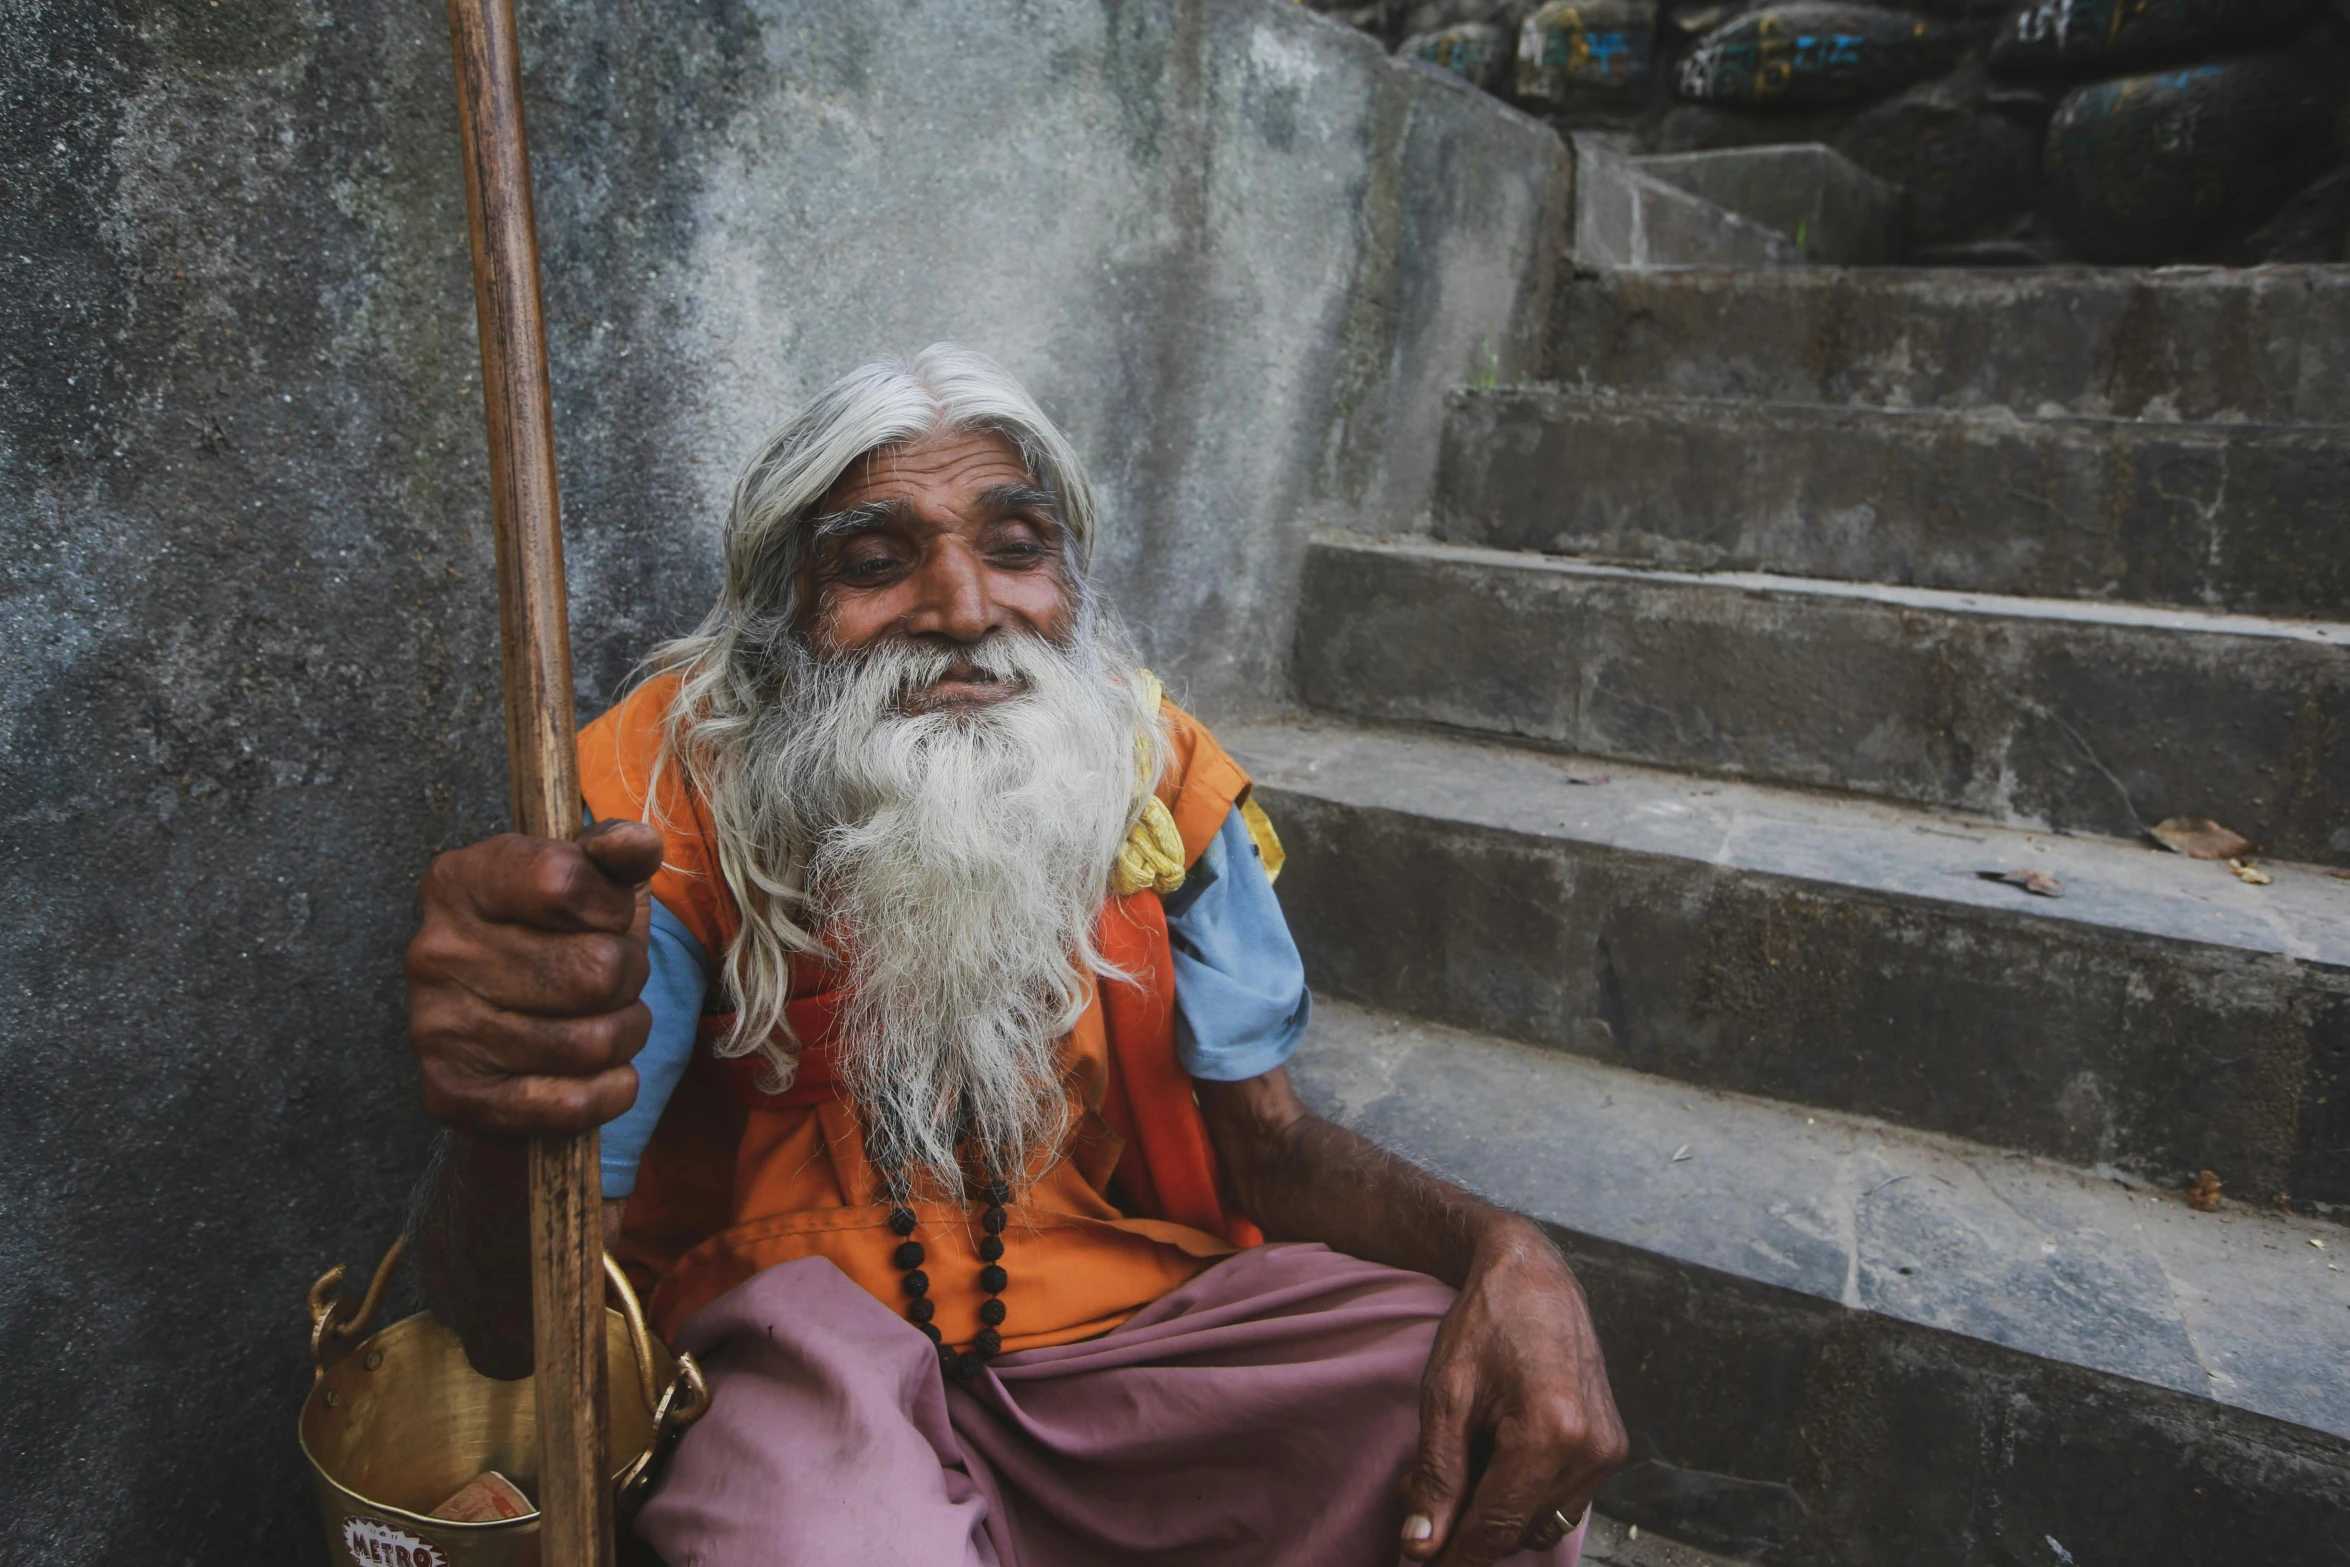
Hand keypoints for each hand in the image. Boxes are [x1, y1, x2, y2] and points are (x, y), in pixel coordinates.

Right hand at [405, 820, 663, 1137]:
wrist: (502, 1037)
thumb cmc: (555, 943)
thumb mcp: (587, 883)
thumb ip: (614, 854)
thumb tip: (638, 843)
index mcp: (460, 881)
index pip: (566, 881)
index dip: (612, 905)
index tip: (604, 917)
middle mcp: (435, 951)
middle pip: (598, 969)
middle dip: (629, 977)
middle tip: (613, 980)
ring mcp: (437, 1027)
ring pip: (595, 1041)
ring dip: (625, 1034)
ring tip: (604, 1021)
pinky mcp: (454, 1095)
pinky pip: (574, 1103)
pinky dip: (611, 1091)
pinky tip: (600, 1073)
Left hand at [1401, 1218, 1628, 1564]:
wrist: (1533, 1274)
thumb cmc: (1486, 1323)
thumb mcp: (1446, 1396)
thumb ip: (1436, 1477)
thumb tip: (1420, 1546)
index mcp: (1551, 1432)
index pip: (1496, 1527)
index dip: (1453, 1555)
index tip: (1418, 1560)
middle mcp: (1592, 1449)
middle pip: (1518, 1531)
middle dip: (1464, 1525)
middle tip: (1417, 1490)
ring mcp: (1608, 1450)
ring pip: (1541, 1522)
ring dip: (1495, 1513)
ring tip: (1455, 1465)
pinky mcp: (1611, 1447)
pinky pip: (1561, 1499)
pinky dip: (1522, 1495)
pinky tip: (1491, 1458)